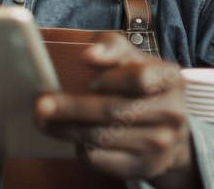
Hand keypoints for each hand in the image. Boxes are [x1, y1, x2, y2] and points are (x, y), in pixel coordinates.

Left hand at [35, 32, 197, 188]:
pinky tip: (73, 139)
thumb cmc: (141, 86)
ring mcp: (161, 144)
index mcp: (170, 79)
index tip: (90, 81)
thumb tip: (90, 55)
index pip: (139, 78)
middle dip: (71, 107)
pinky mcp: (145, 167)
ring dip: (67, 129)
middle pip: (113, 109)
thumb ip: (111, 47)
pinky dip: (81, 149)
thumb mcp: (131, 58)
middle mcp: (172, 113)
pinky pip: (102, 159)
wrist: (170, 132)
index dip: (110, 79)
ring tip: (45, 121)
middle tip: (41, 105)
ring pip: (103, 136)